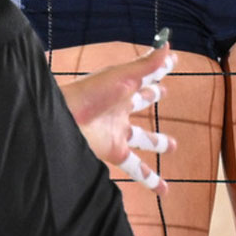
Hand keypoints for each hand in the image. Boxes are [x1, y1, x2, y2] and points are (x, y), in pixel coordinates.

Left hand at [60, 41, 176, 193]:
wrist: (63, 121)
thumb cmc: (90, 93)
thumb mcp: (122, 76)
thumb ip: (147, 64)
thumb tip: (169, 45)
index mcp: (122, 85)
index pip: (145, 73)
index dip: (159, 67)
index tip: (172, 59)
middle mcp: (120, 107)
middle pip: (140, 101)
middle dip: (152, 97)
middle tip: (165, 93)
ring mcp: (117, 131)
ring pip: (143, 138)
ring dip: (157, 142)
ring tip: (172, 146)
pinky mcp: (114, 152)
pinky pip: (136, 168)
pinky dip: (150, 179)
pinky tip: (163, 190)